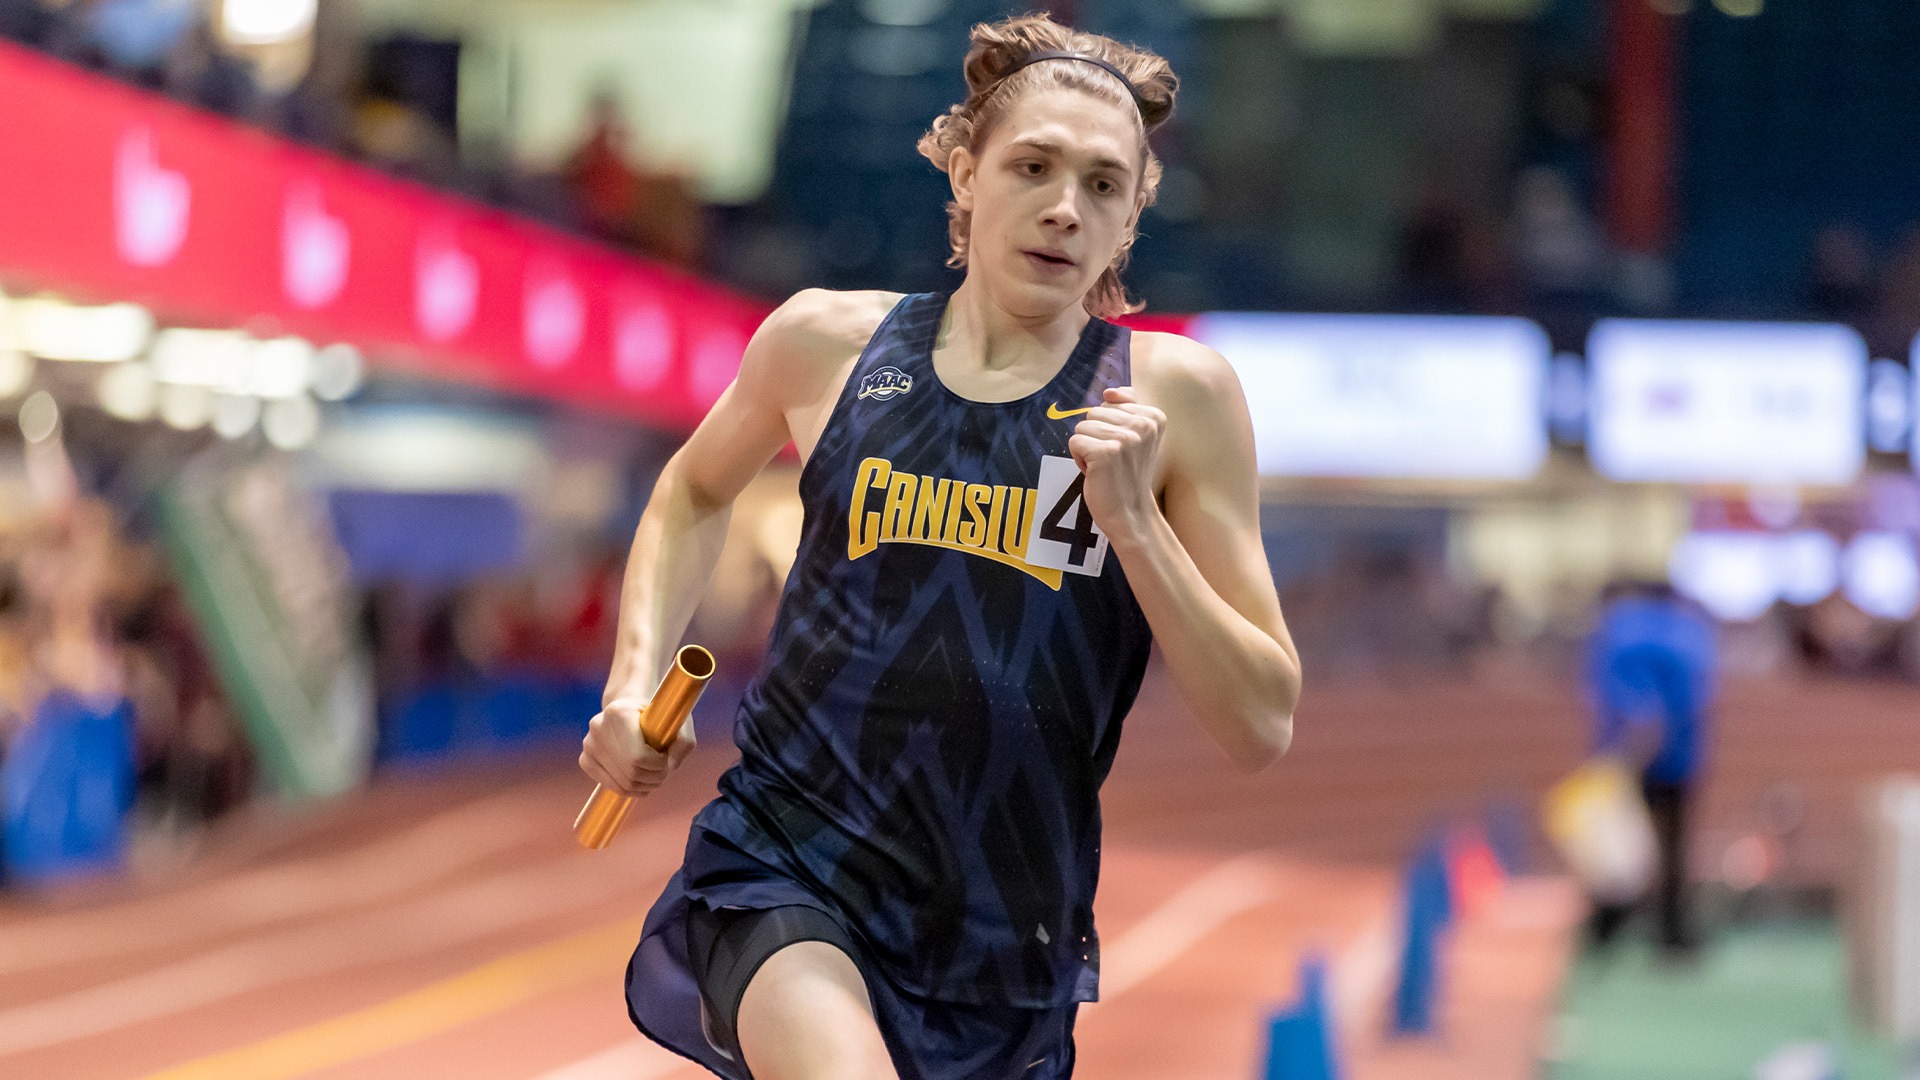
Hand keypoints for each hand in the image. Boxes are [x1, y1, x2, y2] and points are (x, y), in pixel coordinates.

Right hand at [578, 697, 696, 796]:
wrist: (631, 710)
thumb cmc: (658, 716)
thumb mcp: (680, 722)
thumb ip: (685, 742)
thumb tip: (671, 767)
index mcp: (619, 712)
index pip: (638, 756)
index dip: (658, 764)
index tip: (666, 757)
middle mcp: (598, 726)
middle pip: (631, 772)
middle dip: (654, 777)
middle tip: (663, 770)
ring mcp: (589, 744)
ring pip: (622, 783)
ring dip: (645, 786)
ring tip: (654, 775)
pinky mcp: (585, 759)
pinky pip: (611, 786)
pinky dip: (631, 790)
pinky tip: (641, 780)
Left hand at [1067, 385, 1164, 542]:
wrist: (1131, 513)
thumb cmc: (1128, 474)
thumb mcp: (1135, 437)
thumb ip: (1126, 407)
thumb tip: (1109, 392)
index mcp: (1154, 416)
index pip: (1110, 402)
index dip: (1108, 427)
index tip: (1124, 449)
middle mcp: (1143, 424)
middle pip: (1094, 412)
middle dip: (1095, 436)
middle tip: (1111, 460)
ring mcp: (1125, 438)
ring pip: (1082, 427)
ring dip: (1086, 448)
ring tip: (1104, 466)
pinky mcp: (1106, 453)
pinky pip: (1074, 442)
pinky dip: (1078, 458)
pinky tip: (1095, 472)